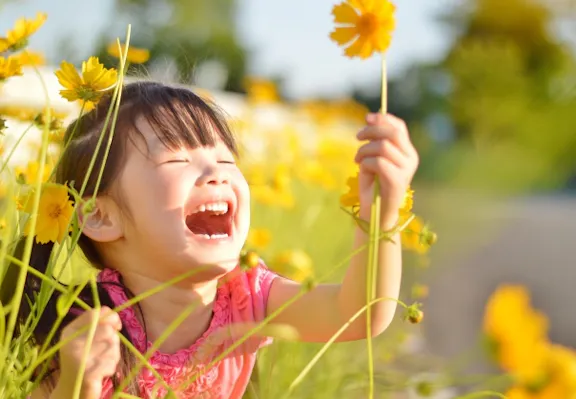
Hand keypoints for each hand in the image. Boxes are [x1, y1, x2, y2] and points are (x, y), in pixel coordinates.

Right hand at [56, 307, 121, 398]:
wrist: (72, 391)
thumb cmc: (84, 361)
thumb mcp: (86, 339)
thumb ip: (99, 324)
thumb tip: (115, 315)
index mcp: (69, 332)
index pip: (94, 313)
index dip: (111, 317)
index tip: (116, 326)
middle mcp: (71, 343)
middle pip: (107, 329)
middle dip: (113, 340)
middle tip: (106, 351)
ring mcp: (78, 359)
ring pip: (112, 346)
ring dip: (113, 355)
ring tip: (101, 363)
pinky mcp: (87, 374)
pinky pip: (111, 362)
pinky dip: (110, 368)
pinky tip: (100, 373)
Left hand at [354, 113, 418, 227]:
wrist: (375, 212)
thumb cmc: (373, 185)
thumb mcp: (373, 158)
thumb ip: (376, 141)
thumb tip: (371, 119)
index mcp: (407, 152)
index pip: (399, 127)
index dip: (383, 119)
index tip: (367, 118)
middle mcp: (411, 159)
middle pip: (392, 133)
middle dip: (371, 131)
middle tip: (357, 137)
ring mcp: (406, 170)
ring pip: (383, 147)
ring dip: (364, 150)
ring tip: (357, 159)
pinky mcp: (397, 181)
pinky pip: (378, 162)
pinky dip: (365, 163)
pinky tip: (361, 170)